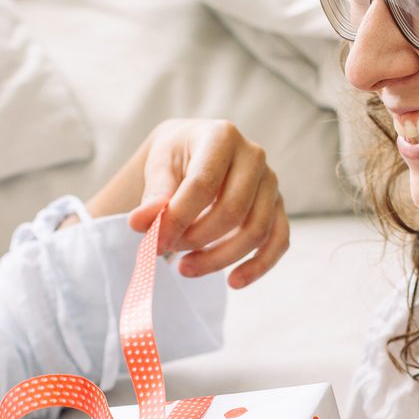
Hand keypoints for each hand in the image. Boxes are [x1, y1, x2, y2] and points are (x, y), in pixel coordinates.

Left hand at [86, 119, 289, 286]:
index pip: (202, 186)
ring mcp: (271, 183)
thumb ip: (154, 195)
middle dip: (195, 239)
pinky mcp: (277, 207)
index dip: (176, 219)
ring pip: (255, 232)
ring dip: (219, 258)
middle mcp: (254, 156)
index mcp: (222, 137)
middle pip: (232, 212)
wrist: (196, 151)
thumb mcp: (159, 166)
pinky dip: (258, 266)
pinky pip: (278, 241)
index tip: (152, 243)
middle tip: (165, 250)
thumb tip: (141, 223)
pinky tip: (233, 281)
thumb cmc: (177, 158)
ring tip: (185, 267)